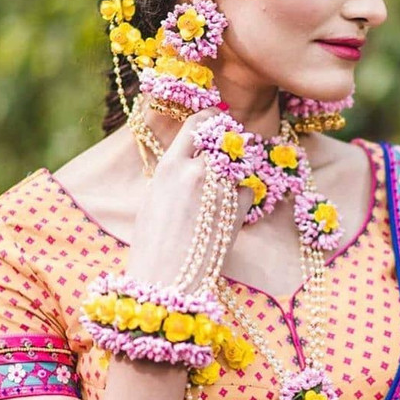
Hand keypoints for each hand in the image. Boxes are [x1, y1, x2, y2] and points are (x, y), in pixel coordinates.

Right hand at [126, 108, 251, 288]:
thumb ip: (173, 173)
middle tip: (229, 148)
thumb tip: (191, 159)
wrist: (166, 279)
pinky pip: (247, 188)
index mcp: (170, 166)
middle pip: (224, 138)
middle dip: (228, 142)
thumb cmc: (152, 244)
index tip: (217, 122)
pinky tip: (229, 207)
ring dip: (236, 168)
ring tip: (225, 183)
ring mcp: (220, 190)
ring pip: (240, 163)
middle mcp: (196, 171)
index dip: (211, 120)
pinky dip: (242, 193)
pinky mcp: (237, 210)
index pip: (197, 124)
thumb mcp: (153, 198)